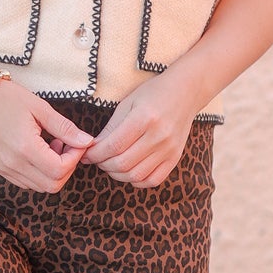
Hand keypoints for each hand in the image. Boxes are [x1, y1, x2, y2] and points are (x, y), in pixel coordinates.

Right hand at [0, 78, 95, 191]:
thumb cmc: (7, 97)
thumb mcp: (40, 108)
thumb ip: (65, 128)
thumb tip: (86, 141)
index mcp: (24, 148)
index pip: (60, 170)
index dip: (75, 158)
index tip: (77, 142)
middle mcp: (13, 164)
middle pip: (52, 185)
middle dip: (67, 168)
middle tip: (67, 146)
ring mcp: (4, 169)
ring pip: (40, 186)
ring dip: (53, 172)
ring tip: (52, 146)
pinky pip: (26, 182)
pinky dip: (39, 173)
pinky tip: (39, 152)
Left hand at [78, 74, 198, 187]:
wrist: (186, 92)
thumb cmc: (153, 94)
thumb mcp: (127, 103)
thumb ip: (111, 127)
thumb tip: (92, 148)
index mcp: (144, 118)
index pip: (113, 145)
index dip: (95, 154)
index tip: (86, 154)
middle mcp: (159, 136)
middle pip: (123, 163)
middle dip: (103, 165)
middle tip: (97, 159)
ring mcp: (169, 149)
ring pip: (136, 175)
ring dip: (117, 175)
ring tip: (110, 165)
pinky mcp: (175, 157)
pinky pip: (153, 180)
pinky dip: (137, 181)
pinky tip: (129, 171)